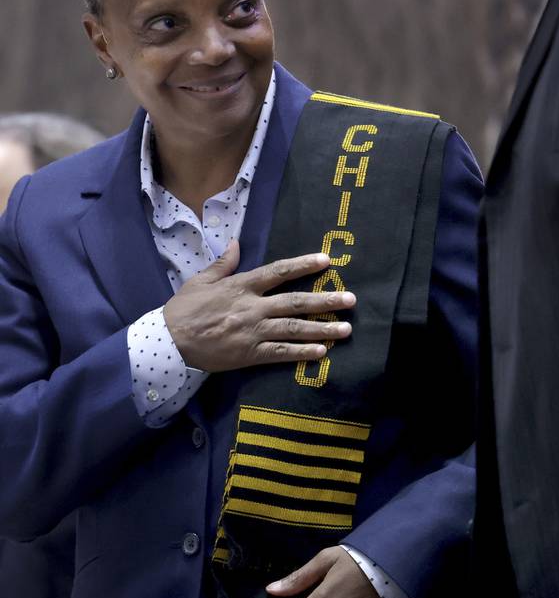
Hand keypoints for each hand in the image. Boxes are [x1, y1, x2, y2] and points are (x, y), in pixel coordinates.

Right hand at [163, 241, 355, 372]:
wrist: (169, 342)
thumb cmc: (184, 309)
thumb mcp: (200, 280)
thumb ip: (223, 263)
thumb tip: (237, 242)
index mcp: (241, 286)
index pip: (279, 272)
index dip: (304, 265)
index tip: (326, 261)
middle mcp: (252, 308)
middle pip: (295, 302)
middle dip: (325, 301)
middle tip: (351, 300)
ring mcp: (253, 332)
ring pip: (293, 329)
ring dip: (322, 329)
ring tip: (346, 328)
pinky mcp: (250, 354)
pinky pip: (281, 353)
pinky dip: (301, 353)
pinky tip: (322, 352)